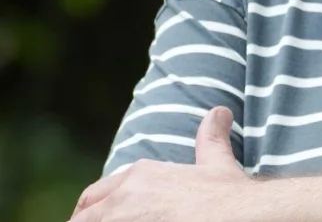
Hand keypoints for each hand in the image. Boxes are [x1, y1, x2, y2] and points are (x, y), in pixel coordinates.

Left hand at [71, 107, 253, 221]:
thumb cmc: (227, 196)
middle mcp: (123, 197)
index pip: (95, 196)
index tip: (103, 219)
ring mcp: (121, 221)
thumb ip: (210, 138)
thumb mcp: (217, 163)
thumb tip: (220, 111)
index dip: (94, 211)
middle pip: (82, 217)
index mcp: (139, 176)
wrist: (238, 215)